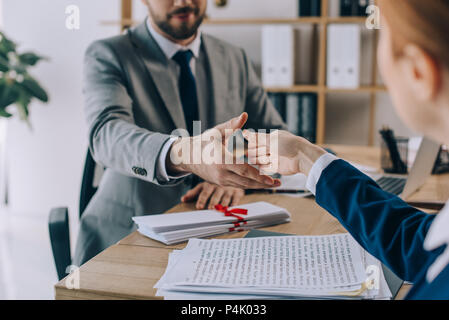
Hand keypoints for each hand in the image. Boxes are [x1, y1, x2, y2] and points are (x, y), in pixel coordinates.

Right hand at [166, 113, 280, 188]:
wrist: (188, 156)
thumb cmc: (204, 141)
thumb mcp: (217, 131)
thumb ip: (232, 125)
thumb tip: (244, 115)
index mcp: (222, 159)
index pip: (244, 170)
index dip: (259, 175)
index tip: (272, 178)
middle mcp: (221, 173)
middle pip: (246, 181)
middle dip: (263, 183)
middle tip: (278, 182)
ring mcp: (220, 180)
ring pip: (243, 185)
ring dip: (258, 185)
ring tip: (273, 183)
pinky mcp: (220, 183)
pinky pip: (237, 185)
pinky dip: (249, 184)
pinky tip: (260, 182)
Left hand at [181, 182, 244, 209]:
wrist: (231, 176)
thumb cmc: (214, 185)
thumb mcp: (203, 186)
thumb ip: (193, 193)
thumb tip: (182, 199)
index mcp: (209, 185)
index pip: (204, 192)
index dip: (202, 200)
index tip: (199, 207)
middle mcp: (219, 186)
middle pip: (215, 195)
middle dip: (213, 202)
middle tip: (210, 209)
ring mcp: (229, 189)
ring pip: (226, 198)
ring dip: (223, 204)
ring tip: (221, 210)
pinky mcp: (238, 192)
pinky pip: (236, 198)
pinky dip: (235, 204)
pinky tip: (232, 208)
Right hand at [243, 130, 326, 175]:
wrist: (302, 158)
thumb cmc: (288, 145)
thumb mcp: (271, 139)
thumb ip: (256, 137)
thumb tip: (244, 132)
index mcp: (270, 138)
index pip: (254, 141)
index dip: (253, 144)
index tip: (255, 144)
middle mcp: (270, 147)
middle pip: (254, 151)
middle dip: (258, 152)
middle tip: (268, 151)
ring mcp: (272, 158)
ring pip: (257, 160)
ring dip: (262, 159)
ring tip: (272, 157)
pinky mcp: (274, 167)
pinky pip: (264, 168)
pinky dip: (266, 166)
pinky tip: (273, 163)